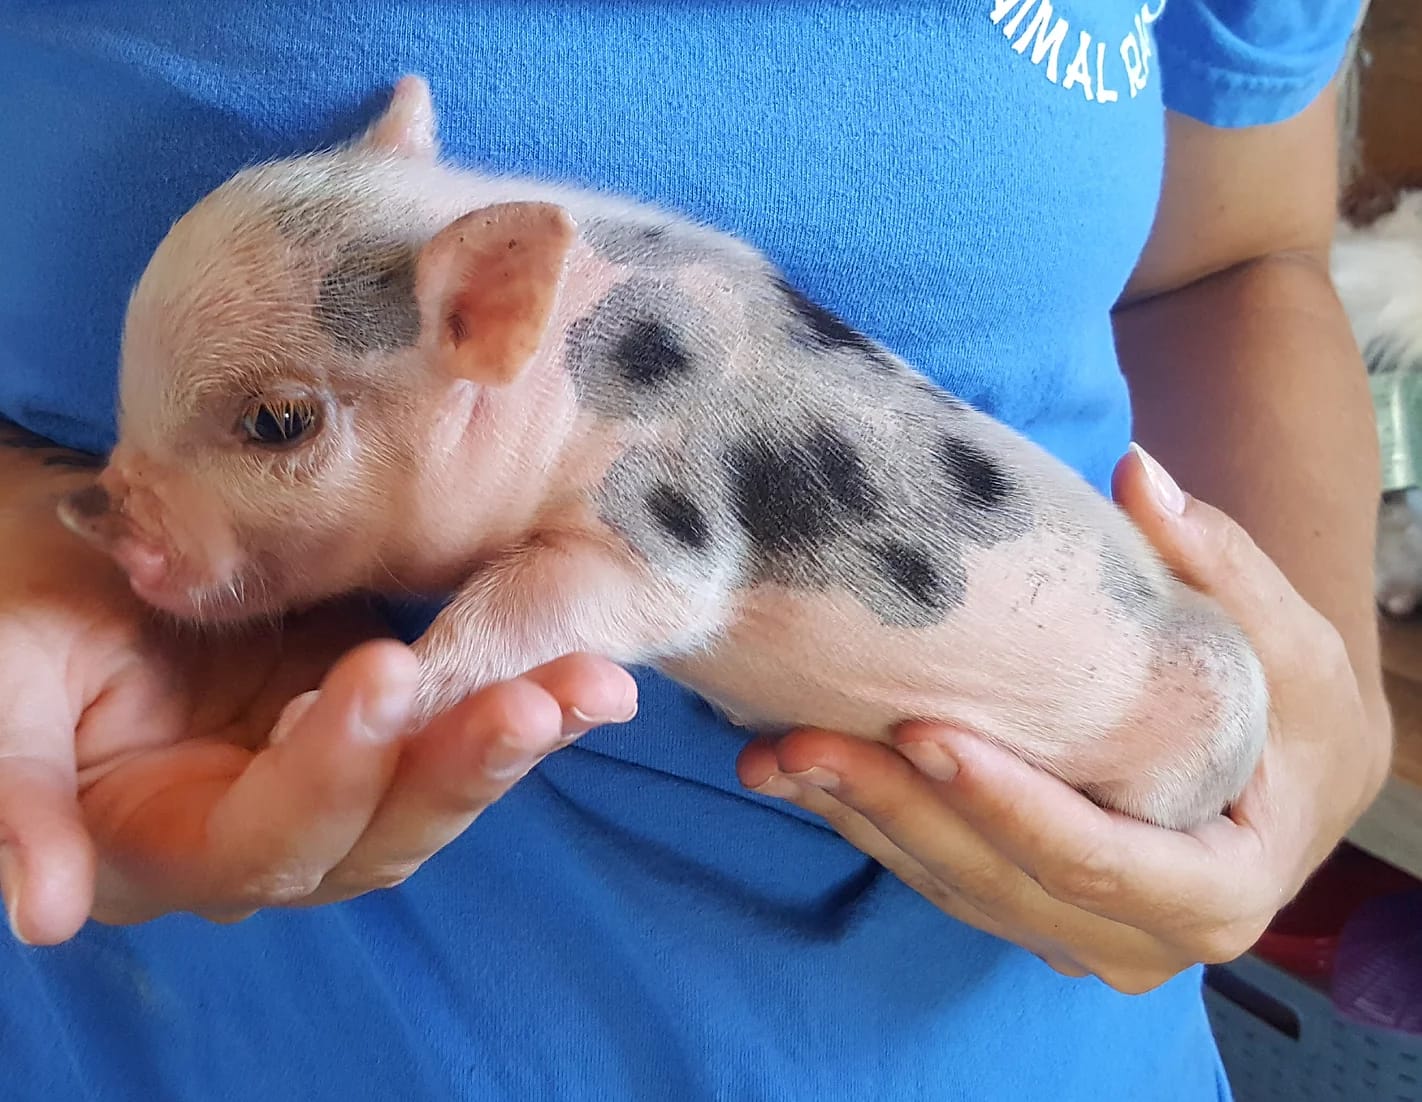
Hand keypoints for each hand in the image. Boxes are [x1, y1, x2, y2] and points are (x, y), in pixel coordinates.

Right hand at [0, 458, 636, 945]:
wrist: (79, 559)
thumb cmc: (23, 615)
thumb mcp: (6, 690)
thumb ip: (21, 797)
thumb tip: (45, 918)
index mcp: (167, 845)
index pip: (266, 838)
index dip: (326, 768)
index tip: (380, 672)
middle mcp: (264, 838)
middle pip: (375, 839)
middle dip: (457, 771)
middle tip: (533, 699)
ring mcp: (329, 785)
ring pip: (433, 799)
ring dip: (514, 746)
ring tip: (592, 688)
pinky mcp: (375, 729)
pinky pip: (454, 736)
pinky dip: (518, 708)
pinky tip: (588, 679)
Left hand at [737, 445, 1389, 993]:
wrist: (1288, 776)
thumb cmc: (1297, 709)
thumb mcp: (1288, 642)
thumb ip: (1219, 565)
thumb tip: (1139, 474)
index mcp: (1218, 890)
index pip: (1097, 860)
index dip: (1006, 802)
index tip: (920, 728)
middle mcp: (1140, 939)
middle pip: (999, 883)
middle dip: (894, 810)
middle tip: (798, 741)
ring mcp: (1076, 937)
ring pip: (951, 888)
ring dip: (857, 821)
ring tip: (770, 752)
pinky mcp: (1027, 910)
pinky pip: (938, 878)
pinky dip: (867, 825)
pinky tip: (796, 772)